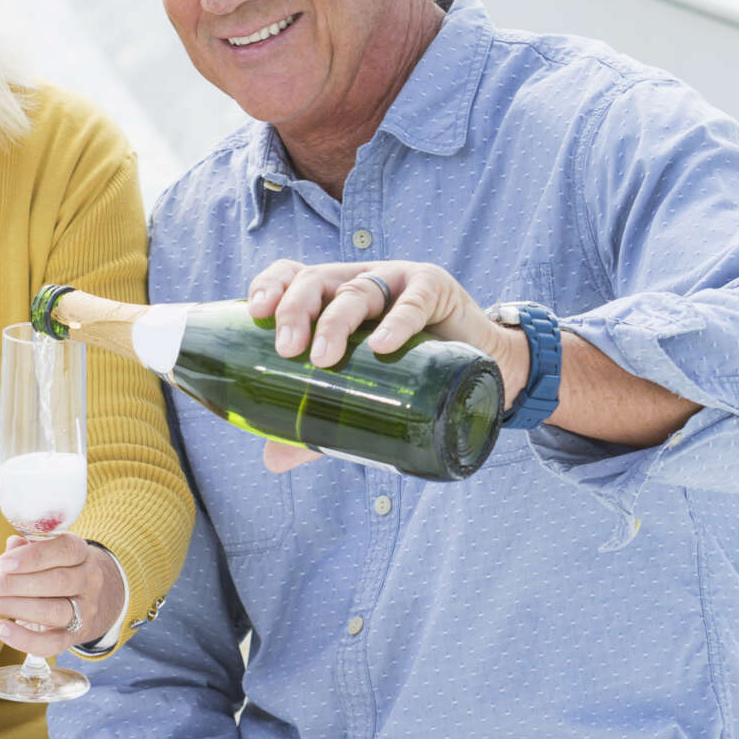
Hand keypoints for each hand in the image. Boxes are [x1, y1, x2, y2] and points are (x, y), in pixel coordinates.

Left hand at [0, 534, 123, 656]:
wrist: (93, 599)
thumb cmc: (59, 568)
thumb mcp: (51, 552)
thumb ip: (30, 547)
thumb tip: (12, 546)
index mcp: (80, 553)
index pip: (64, 550)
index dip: (33, 557)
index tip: (2, 563)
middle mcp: (88, 580)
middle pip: (56, 582)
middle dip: (13, 584)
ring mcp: (85, 610)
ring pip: (53, 611)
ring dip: (14, 607)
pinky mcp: (75, 637)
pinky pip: (52, 644)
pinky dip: (24, 639)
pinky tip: (0, 628)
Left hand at [246, 259, 528, 472]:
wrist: (482, 369)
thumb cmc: (409, 375)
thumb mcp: (359, 396)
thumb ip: (316, 424)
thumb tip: (271, 461)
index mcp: (331, 298)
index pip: (292, 277)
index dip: (271, 286)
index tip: (256, 312)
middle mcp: (357, 282)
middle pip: (316, 281)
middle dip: (296, 310)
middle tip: (288, 349)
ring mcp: (396, 281)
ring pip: (357, 290)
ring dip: (336, 322)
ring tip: (322, 358)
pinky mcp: (435, 288)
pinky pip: (414, 301)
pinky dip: (397, 321)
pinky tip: (384, 344)